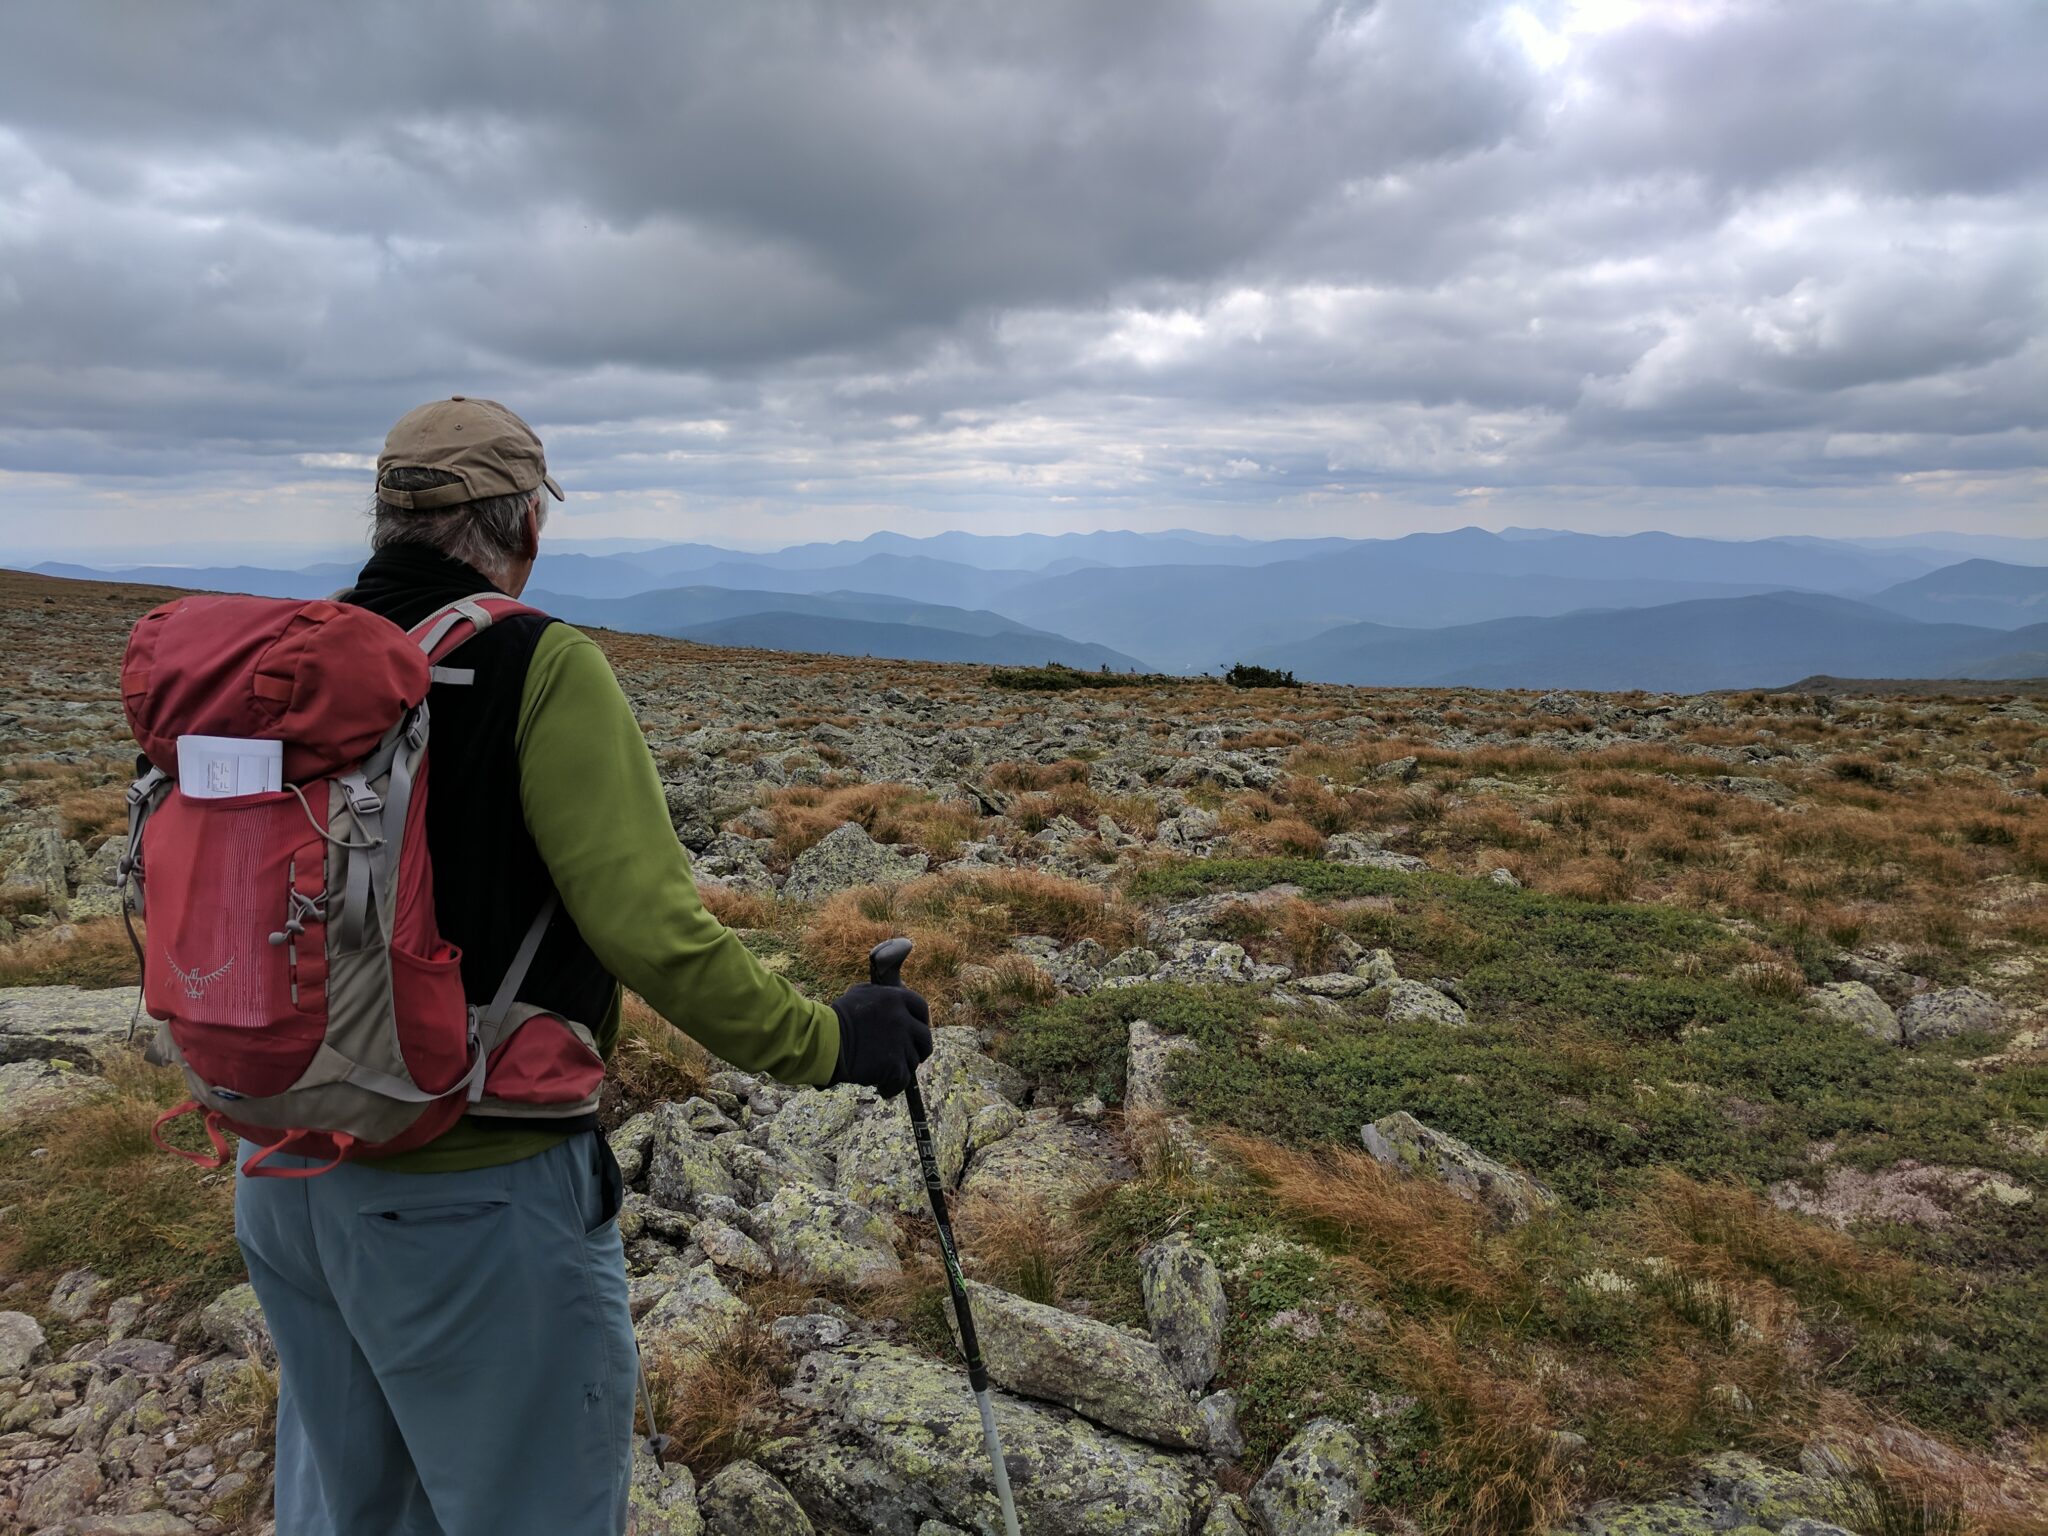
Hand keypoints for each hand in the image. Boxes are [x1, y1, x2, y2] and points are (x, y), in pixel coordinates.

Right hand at [828, 982, 933, 1097]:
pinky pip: (903, 1080)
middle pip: (925, 1037)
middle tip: (910, 1055)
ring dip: (900, 1068)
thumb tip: (894, 998)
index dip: (922, 1020)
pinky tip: (883, 1089)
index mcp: (896, 998)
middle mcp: (903, 1019)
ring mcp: (900, 1043)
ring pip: (913, 1060)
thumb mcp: (860, 993)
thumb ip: (881, 994)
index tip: (918, 1029)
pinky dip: (893, 1087)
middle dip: (920, 1048)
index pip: (921, 1008)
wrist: (825, 1042)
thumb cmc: (837, 1018)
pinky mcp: (894, 1066)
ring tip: (883, 1072)